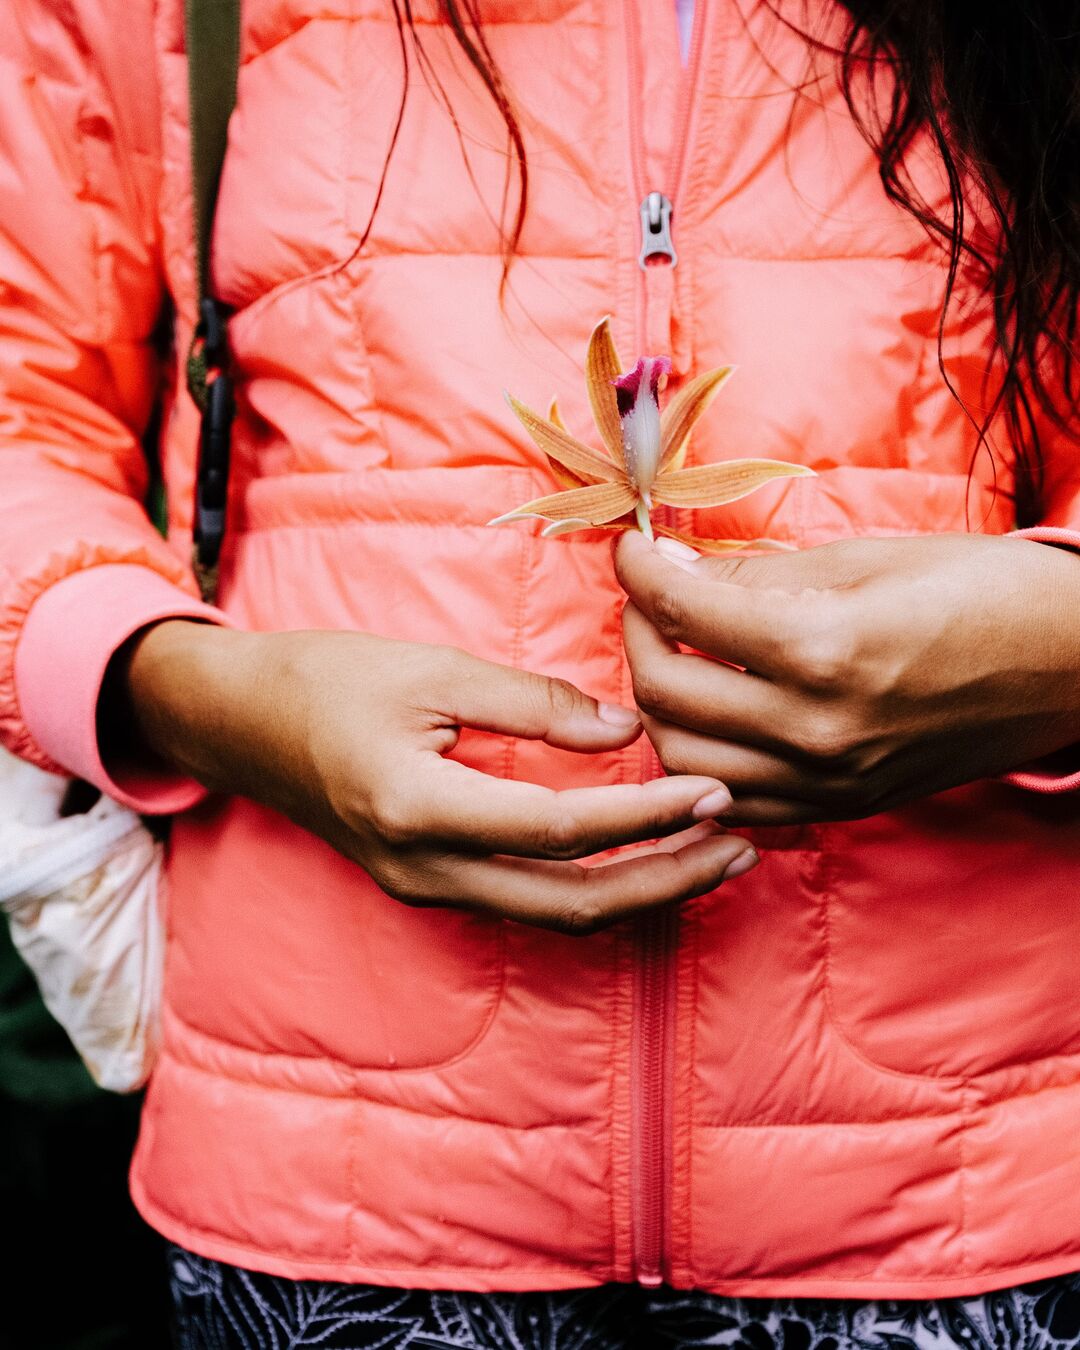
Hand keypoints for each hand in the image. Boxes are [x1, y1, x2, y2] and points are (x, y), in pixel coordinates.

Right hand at [120, 623, 757, 931]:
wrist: (244, 723)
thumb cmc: (332, 680)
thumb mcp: (434, 670)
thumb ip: (535, 703)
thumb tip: (628, 729)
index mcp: (421, 807)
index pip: (561, 829)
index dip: (646, 816)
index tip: (714, 791)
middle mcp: (425, 869)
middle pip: (570, 902)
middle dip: (664, 881)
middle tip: (738, 845)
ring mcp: (424, 888)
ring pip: (553, 915)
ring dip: (638, 892)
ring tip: (710, 857)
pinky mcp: (428, 885)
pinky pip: (526, 902)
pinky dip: (593, 885)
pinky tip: (637, 856)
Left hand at [615, 530, 1079, 824]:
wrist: (1072, 665)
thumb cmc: (982, 592)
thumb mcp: (867, 559)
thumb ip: (757, 574)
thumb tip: (673, 570)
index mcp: (824, 648)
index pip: (684, 609)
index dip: (638, 569)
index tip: (632, 548)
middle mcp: (816, 728)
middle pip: (665, 690)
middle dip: (635, 631)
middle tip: (649, 598)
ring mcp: (826, 780)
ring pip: (681, 756)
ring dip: (657, 700)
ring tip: (674, 654)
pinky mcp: (840, 807)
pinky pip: (732, 801)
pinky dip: (699, 760)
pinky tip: (709, 718)